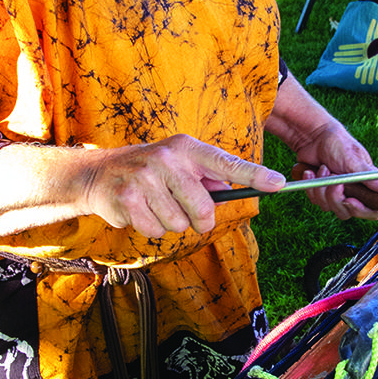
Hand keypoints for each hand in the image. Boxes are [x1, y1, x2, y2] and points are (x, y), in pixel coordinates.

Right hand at [79, 135, 284, 238]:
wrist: (99, 174)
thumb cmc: (149, 170)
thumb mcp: (178, 163)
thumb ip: (206, 176)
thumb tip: (232, 189)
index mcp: (186, 148)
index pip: (227, 163)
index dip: (255, 175)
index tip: (279, 183)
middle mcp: (168, 158)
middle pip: (204, 209)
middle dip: (198, 217)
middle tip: (181, 206)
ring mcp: (147, 178)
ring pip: (180, 224)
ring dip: (170, 222)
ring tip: (155, 204)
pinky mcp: (129, 198)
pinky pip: (157, 230)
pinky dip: (151, 227)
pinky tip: (141, 210)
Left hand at [292, 122, 377, 220]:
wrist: (313, 136)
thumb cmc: (338, 143)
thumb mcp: (354, 160)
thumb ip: (370, 177)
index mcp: (365, 185)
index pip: (370, 211)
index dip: (361, 210)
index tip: (349, 200)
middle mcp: (350, 192)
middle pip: (345, 212)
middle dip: (335, 197)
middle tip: (332, 180)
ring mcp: (333, 193)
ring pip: (327, 207)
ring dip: (321, 188)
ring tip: (322, 169)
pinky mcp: (319, 191)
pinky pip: (314, 200)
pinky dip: (311, 186)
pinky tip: (311, 172)